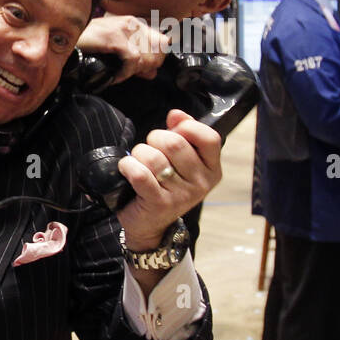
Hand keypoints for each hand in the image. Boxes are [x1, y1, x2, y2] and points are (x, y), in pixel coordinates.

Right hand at [78, 14, 168, 82]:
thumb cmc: (85, 45)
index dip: (156, 60)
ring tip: (118, 75)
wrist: (63, 40)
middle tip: (129, 74)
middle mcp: (132, 23)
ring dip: (134, 71)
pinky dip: (125, 73)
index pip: (162, 42)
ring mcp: (124, 29)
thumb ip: (134, 59)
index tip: (144, 71)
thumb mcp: (113, 49)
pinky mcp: (115, 38)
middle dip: (146, 67)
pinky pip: (132, 60)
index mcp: (134, 23)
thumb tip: (152, 72)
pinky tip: (114, 76)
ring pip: (146, 56)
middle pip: (158, 50)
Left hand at [115, 109, 221, 250]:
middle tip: (149, 148)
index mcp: (212, 170)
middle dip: (155, 139)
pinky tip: (127, 169)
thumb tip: (176, 114)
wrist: (150, 225)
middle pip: (176, 143)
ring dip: (139, 153)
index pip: (210, 138)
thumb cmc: (165, 187)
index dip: (188, 127)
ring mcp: (181, 195)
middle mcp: (201, 183)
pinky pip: (140, 174)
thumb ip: (183, 135)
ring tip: (138, 161)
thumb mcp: (181, 163)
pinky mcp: (159, 203)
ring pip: (154, 157)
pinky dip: (128, 166)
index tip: (174, 128)